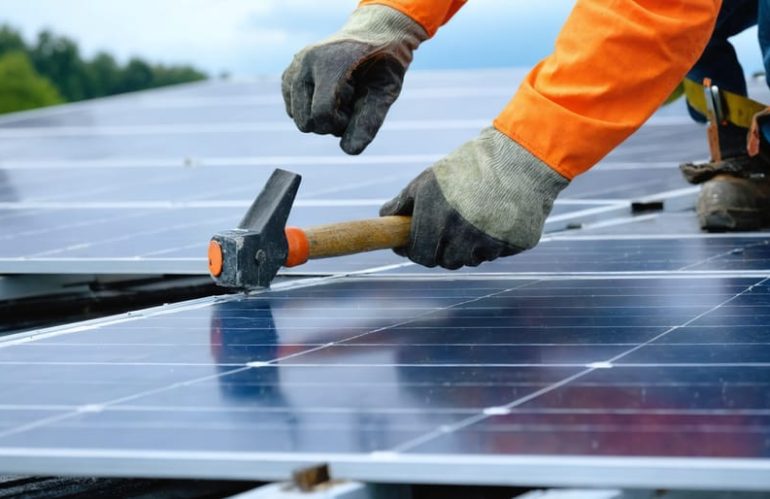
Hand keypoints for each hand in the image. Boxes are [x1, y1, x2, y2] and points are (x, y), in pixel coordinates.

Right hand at [281, 5, 425, 154]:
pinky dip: (310, 109)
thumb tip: (350, 151)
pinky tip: (327, 94)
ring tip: (340, 96)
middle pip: (306, 122)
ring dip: (320, 117)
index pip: (321, 115)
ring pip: (298, 118)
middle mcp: (305, 62)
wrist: (372, 34)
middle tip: (350, 102)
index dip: (340, 125)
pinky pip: (293, 110)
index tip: (356, 110)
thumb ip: (369, 121)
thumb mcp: (386, 91)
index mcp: (329, 63)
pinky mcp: (288, 75)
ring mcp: (293, 68)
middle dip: (330, 123)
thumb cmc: (382, 63)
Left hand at [380, 128, 568, 268]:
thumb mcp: (429, 178)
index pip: (419, 255)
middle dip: (442, 251)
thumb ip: (403, 202)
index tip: (417, 245)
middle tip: (447, 232)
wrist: (520, 155)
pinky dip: (493, 242)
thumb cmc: (469, 166)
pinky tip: (497, 218)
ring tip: (475, 219)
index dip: (416, 251)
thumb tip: (385, 219)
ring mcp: (490, 242)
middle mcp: (461, 234)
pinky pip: (496, 254)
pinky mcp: (515, 245)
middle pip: (445, 262)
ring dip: (468, 248)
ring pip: (471, 260)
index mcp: (435, 217)